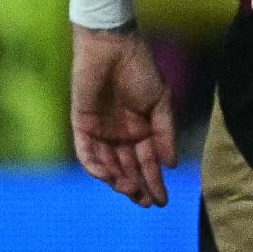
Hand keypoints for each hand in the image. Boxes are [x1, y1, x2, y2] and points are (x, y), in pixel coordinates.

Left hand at [70, 27, 176, 205]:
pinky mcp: (82, 125)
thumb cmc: (141, 70)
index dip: (155, 182)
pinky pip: (87, 152)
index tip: (162, 201)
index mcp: (143, 130)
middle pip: (129, 168)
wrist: (112, 48)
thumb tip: (170, 163)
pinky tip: (109, 177)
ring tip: (130, 193)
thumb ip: (165, 132)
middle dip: (138, 187)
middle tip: (146, 203)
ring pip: (109, 164)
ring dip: (119, 180)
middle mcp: (122, 135)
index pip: (149, 162)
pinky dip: (96, 166)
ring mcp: (102, 131)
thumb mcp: (161, 102)